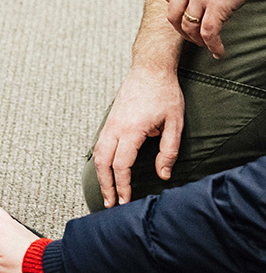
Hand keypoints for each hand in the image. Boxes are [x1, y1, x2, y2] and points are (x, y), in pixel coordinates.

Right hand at [91, 65, 183, 207]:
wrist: (149, 69)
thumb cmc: (164, 94)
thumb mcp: (175, 123)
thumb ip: (168, 151)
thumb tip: (163, 175)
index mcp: (131, 130)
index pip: (121, 165)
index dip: (122, 185)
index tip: (125, 200)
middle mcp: (115, 128)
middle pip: (103, 163)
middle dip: (106, 186)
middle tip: (110, 204)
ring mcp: (109, 124)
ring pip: (97, 155)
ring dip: (100, 175)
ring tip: (107, 191)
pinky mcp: (110, 121)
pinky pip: (99, 145)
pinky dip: (100, 162)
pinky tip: (106, 171)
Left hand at [164, 0, 265, 58]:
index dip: (176, 9)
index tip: (185, 17)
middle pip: (173, 14)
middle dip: (180, 29)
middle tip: (191, 37)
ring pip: (188, 26)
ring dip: (195, 39)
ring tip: (205, 46)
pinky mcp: (217, 6)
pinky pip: (208, 33)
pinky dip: (212, 45)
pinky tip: (218, 52)